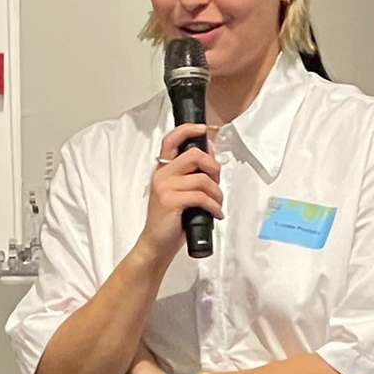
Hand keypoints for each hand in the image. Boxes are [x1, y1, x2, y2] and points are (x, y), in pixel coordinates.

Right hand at [137, 122, 221, 267]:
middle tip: (217, 182)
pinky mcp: (171, 201)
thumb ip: (192, 175)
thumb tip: (211, 158)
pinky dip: (214, 206)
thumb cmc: (171, 220)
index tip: (203, 129)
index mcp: (163, 170)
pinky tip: (215, 214)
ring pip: (202, 179)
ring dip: (216, 193)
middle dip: (213, 167)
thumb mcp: (180, 193)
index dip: (188, 130)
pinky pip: (201, 197)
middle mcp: (161, 175)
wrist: (156, 244)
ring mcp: (164, 187)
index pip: (170, 140)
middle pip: (194, 155)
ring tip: (217, 205)